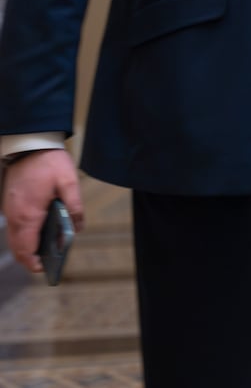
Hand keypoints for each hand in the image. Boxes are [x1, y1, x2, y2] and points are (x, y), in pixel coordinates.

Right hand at [2, 150, 82, 271]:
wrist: (29, 145)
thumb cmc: (49, 162)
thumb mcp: (69, 182)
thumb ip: (74, 206)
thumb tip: (77, 228)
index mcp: (28, 214)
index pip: (26, 247)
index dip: (33, 261)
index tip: (43, 269)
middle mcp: (14, 215)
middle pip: (17, 246)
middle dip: (29, 258)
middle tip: (46, 263)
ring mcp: (9, 209)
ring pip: (14, 237)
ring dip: (26, 246)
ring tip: (45, 250)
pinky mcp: (10, 203)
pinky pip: (14, 226)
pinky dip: (23, 234)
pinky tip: (39, 232)